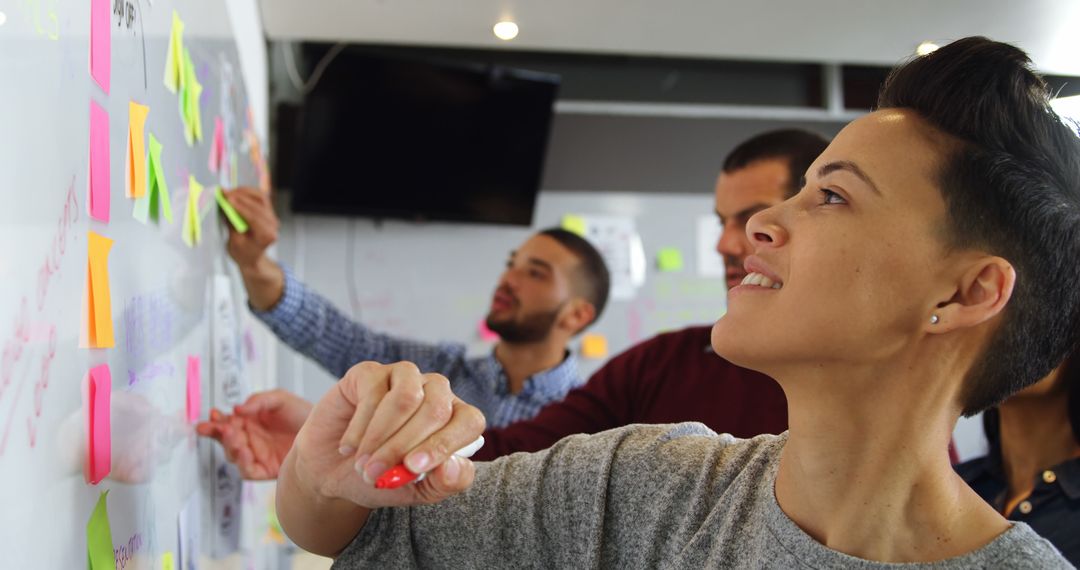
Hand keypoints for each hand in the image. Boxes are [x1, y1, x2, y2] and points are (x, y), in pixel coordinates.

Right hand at [196, 389, 312, 479]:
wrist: (326, 430)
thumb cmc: (302, 413)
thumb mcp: (280, 400)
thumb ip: (259, 402)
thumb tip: (237, 409)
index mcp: (249, 422)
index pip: (226, 423)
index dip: (216, 420)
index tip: (213, 414)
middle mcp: (249, 440)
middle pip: (225, 440)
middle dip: (216, 433)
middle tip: (216, 426)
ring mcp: (256, 456)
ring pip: (233, 455)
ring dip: (229, 445)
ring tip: (233, 434)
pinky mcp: (266, 470)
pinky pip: (248, 471)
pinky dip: (243, 463)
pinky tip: (245, 451)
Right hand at [221, 187, 278, 270]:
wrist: (252, 257)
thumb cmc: (242, 252)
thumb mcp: (234, 241)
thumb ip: (231, 223)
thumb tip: (224, 204)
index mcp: (266, 236)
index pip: (254, 218)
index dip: (240, 207)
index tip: (227, 199)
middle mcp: (273, 225)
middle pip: (259, 205)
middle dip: (240, 197)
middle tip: (224, 192)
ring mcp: (273, 217)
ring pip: (261, 198)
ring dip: (244, 192)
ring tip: (229, 191)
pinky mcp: (269, 211)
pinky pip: (260, 197)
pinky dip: (248, 193)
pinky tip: (237, 192)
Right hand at [290, 361, 485, 509]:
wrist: (333, 471)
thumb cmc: (383, 477)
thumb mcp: (417, 492)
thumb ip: (444, 484)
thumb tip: (452, 467)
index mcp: (455, 419)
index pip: (469, 421)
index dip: (445, 444)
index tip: (414, 467)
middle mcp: (436, 392)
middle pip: (436, 409)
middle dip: (402, 447)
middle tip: (376, 474)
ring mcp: (404, 377)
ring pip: (405, 398)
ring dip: (380, 438)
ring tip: (363, 465)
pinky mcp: (371, 372)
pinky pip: (372, 392)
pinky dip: (358, 428)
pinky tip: (349, 447)